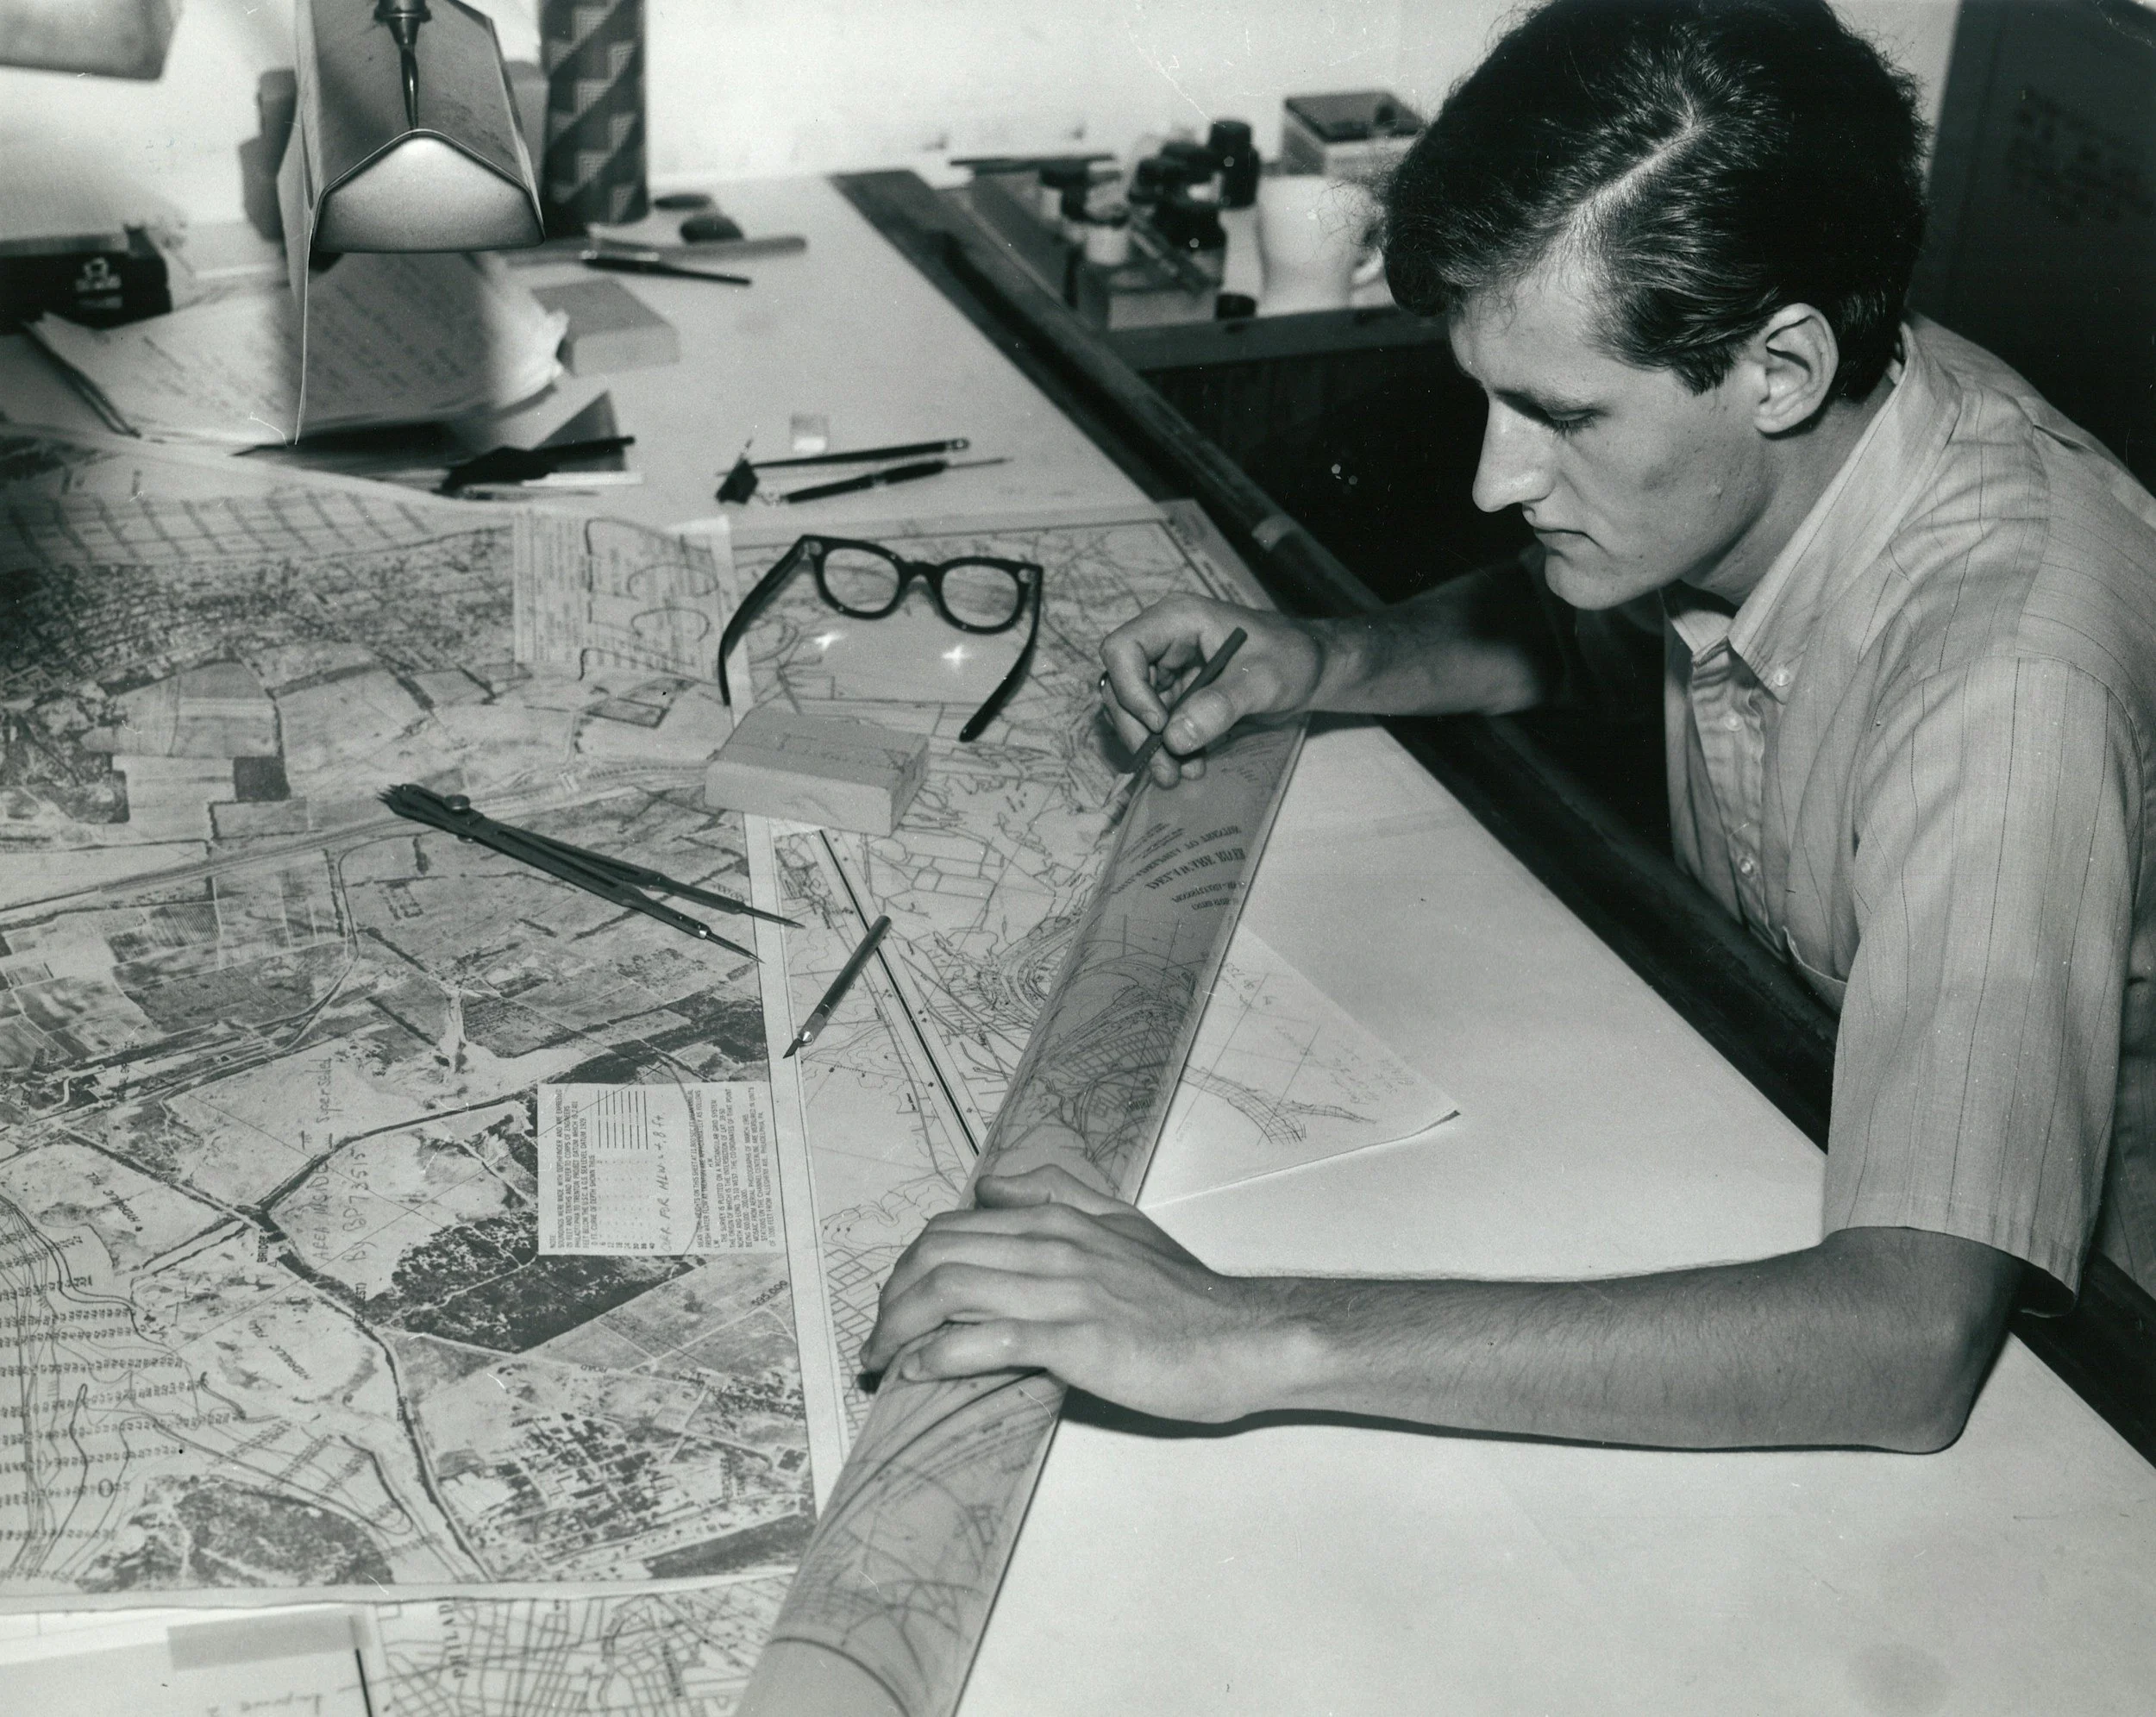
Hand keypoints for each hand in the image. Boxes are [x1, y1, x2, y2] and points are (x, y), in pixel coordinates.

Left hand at [859, 1165, 1282, 1422]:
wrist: (1243, 1338)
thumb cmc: (1186, 1296)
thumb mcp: (1124, 1223)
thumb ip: (1059, 1194)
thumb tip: (993, 1184)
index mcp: (1059, 1220)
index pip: (953, 1227)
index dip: (909, 1265)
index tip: (895, 1303)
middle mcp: (1053, 1246)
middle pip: (937, 1255)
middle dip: (890, 1297)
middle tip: (877, 1338)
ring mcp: (1063, 1291)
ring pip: (950, 1291)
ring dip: (899, 1328)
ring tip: (882, 1361)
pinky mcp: (1077, 1341)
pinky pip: (988, 1340)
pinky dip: (939, 1354)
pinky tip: (917, 1373)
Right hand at [1100, 598, 1324, 787]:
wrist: (1313, 670)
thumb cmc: (1293, 659)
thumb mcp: (1264, 680)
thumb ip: (1221, 705)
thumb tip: (1175, 737)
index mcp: (1178, 620)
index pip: (1123, 650)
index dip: (1130, 689)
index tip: (1159, 725)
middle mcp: (1164, 642)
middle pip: (1121, 686)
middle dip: (1138, 731)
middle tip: (1166, 768)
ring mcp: (1169, 669)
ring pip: (1134, 711)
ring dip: (1152, 746)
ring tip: (1179, 774)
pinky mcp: (1178, 694)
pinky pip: (1157, 724)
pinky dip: (1169, 748)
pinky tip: (1192, 766)